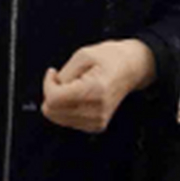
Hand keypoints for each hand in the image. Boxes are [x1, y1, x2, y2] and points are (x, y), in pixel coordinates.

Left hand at [41, 40, 155, 134]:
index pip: (54, 99)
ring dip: (59, 102)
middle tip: (61, 79)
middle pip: (53, 112)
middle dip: (51, 93)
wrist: (132, 68)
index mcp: (95, 90)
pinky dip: (67, 108)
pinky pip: (67, 121)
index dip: (47, 84)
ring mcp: (98, 121)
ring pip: (58, 118)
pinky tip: (78, 96)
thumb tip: (51, 91)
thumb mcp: (83, 55)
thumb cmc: (111, 58)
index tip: (53, 73)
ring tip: (73, 86)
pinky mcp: (97, 126)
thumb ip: (64, 74)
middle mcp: (97, 110)